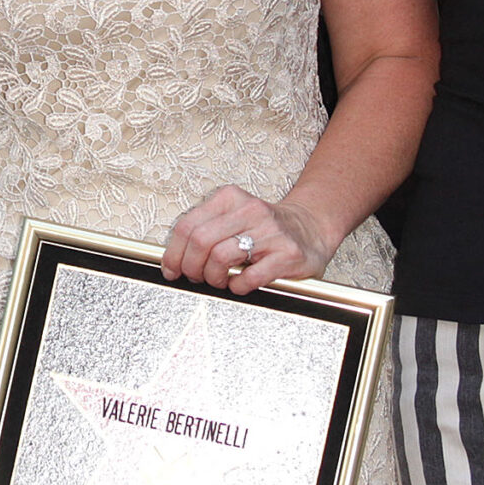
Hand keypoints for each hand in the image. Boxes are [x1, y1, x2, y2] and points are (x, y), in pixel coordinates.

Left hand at [161, 186, 337, 295]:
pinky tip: (240, 284)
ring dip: (213, 278)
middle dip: (191, 267)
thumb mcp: (233, 217)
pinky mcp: (287, 254)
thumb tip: (172, 259)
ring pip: (220, 257)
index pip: (187, 225)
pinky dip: (238, 286)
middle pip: (200, 241)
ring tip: (220, 281)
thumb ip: (205, 230)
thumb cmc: (265, 229)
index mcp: (230, 198)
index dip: (173, 254)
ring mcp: (270, 232)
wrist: (311, 228)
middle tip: (197, 277)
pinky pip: (250, 277)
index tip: (172, 269)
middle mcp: (250, 210)